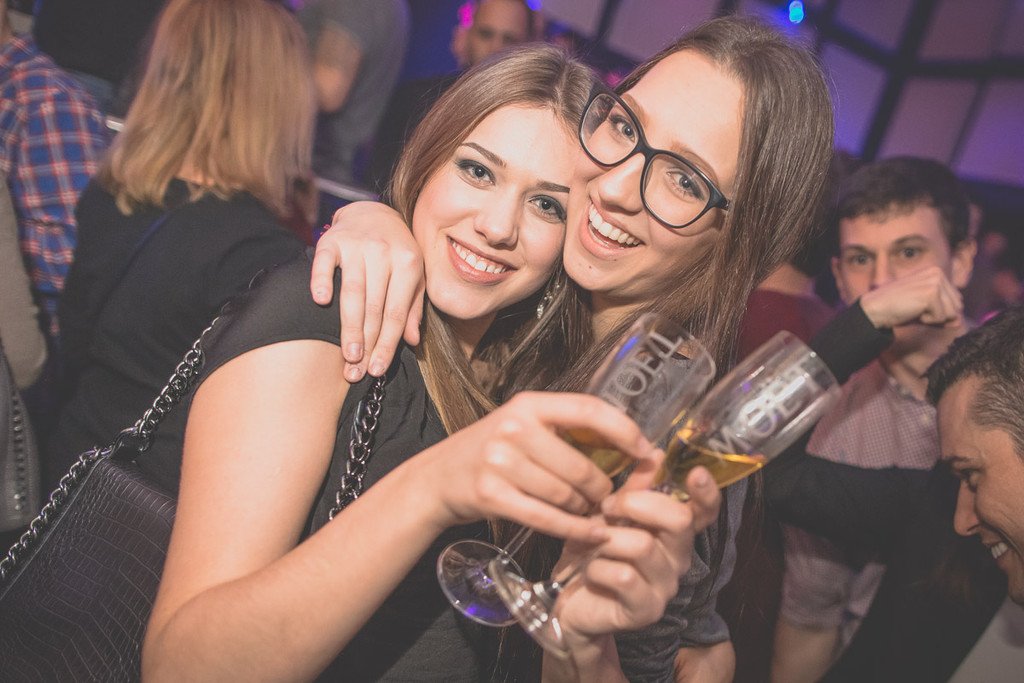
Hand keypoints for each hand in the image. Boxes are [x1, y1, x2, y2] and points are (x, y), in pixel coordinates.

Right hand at [309, 201, 425, 381]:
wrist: (373, 213)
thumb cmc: (397, 253)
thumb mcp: (414, 276)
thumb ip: (413, 307)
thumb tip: (412, 341)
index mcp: (409, 263)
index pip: (397, 313)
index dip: (387, 344)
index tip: (377, 369)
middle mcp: (384, 253)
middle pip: (375, 308)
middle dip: (367, 343)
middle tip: (357, 372)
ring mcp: (357, 245)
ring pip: (353, 293)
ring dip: (349, 327)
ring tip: (347, 355)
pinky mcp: (332, 240)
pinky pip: (325, 264)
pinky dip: (322, 281)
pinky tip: (320, 301)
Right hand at [409, 392, 657, 541]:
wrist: (438, 477)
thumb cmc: (494, 451)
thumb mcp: (523, 425)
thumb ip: (565, 429)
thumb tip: (630, 444)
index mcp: (529, 404)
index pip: (588, 410)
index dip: (624, 431)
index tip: (646, 452)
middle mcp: (513, 428)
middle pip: (580, 465)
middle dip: (602, 487)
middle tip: (610, 497)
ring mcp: (499, 462)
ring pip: (565, 494)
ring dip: (586, 509)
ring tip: (592, 512)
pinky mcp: (491, 496)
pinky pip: (547, 518)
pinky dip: (574, 529)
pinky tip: (590, 533)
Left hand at [553, 464, 721, 643]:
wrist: (568, 601)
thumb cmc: (590, 551)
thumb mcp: (607, 515)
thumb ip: (633, 489)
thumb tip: (655, 454)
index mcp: (672, 531)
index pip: (704, 511)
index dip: (707, 492)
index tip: (696, 472)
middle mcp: (678, 558)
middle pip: (679, 520)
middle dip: (636, 504)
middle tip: (607, 508)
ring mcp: (665, 586)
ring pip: (643, 546)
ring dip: (608, 539)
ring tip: (592, 544)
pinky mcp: (646, 609)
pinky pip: (623, 576)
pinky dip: (597, 568)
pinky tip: (590, 572)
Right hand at [859, 266, 963, 329]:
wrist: (876, 309)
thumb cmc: (898, 308)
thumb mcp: (925, 309)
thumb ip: (944, 314)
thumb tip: (960, 322)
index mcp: (936, 272)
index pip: (956, 301)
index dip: (940, 311)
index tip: (920, 307)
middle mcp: (938, 273)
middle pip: (957, 307)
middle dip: (939, 315)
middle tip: (917, 309)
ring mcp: (935, 281)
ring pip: (952, 313)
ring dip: (934, 318)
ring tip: (915, 310)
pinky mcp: (932, 293)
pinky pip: (942, 318)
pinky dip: (928, 320)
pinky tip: (913, 312)